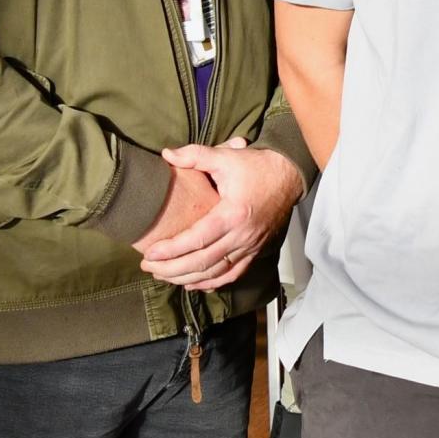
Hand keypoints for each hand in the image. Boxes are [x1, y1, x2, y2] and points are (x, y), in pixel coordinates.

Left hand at [138, 138, 307, 290]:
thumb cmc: (258, 167)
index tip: (149, 254)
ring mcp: (250, 246)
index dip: (171, 250)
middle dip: (172, 268)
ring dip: (187, 278)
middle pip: (203, 262)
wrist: (290, 175)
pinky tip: (193, 283)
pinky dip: (211, 283)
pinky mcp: (256, 250)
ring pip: (215, 272)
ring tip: (163, 276)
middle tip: (148, 267)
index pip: (197, 239)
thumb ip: (195, 155)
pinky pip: (232, 274)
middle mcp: (242, 235)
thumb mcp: (226, 157)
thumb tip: (167, 153)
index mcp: (233, 214)